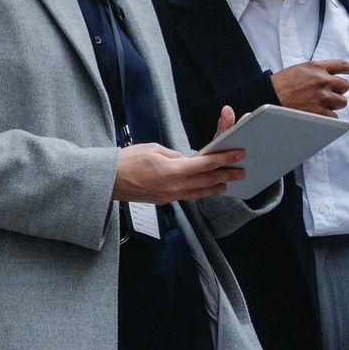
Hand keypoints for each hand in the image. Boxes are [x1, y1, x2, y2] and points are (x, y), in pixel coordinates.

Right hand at [111, 106, 245, 203]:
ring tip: (226, 185)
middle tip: (240, 172)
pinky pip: (186, 197)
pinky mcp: (163, 200)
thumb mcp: (153, 149)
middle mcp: (174, 186)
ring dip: (215, 188)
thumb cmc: (126, 161)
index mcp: (173, 170)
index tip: (238, 154)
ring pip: (199, 193)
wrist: (108, 181)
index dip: (224, 159)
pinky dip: (199, 193)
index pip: (205, 164)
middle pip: (207, 181)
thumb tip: (184, 160)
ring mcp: (169, 196)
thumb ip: (173, 155)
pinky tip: (203, 190)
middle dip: (226, 175)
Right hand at [270, 59, 348, 116]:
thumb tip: (331, 76)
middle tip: (327, 94)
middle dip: (338, 91)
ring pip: (341, 101)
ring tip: (318, 104)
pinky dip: (327, 116)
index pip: (342, 65)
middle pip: (344, 85)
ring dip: (333, 104)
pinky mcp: (319, 111)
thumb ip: (317, 71)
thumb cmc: (281, 84)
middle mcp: (322, 80)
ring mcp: (321, 96)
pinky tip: (316, 114)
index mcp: (316, 67)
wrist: (268, 96)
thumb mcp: (300, 69)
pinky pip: (334, 116)